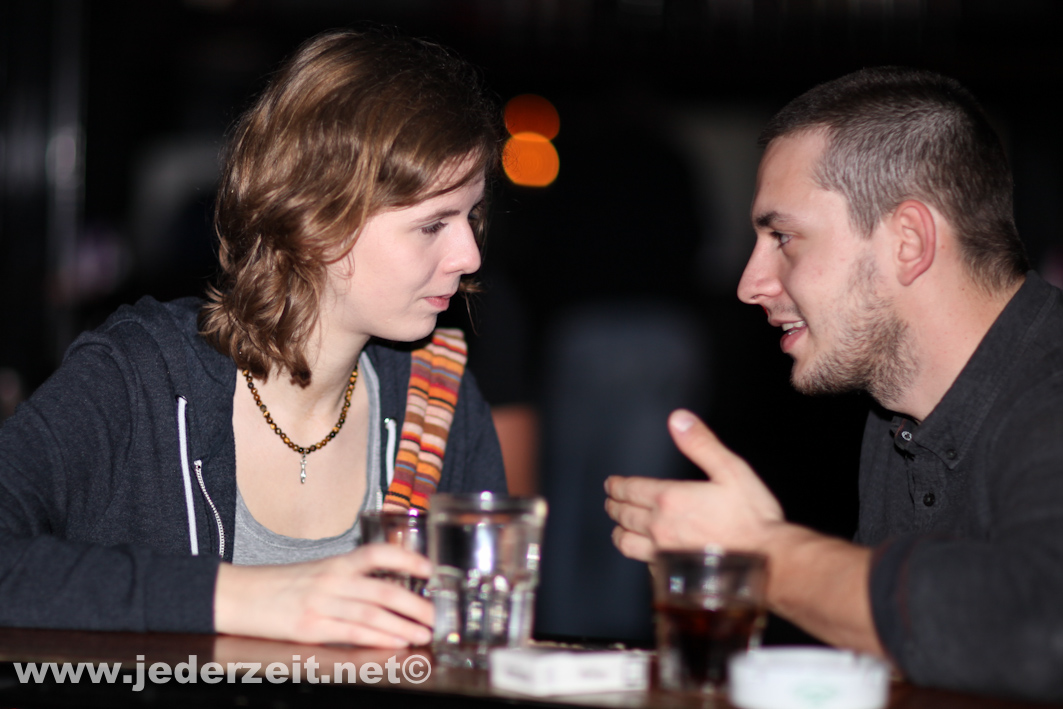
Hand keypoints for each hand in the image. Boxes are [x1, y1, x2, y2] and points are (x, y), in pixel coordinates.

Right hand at [215, 543, 433, 647]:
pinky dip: (377, 638)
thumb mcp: (317, 572)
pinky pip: (351, 633)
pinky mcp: (310, 629)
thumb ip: (349, 578)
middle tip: (439, 615)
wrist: (236, 595)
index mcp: (335, 563)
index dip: (407, 558)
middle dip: (416, 604)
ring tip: (424, 633)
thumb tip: (387, 589)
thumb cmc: (279, 585)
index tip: (430, 569)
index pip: (377, 553)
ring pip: (372, 613)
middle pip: (383, 589)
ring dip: (403, 625)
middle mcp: (331, 580)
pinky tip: (395, 643)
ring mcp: (321, 604)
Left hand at [605, 409, 784, 561]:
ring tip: (619, 528)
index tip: (612, 484)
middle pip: (624, 514)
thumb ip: (701, 444)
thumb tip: (679, 420)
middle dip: (615, 505)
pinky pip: (643, 564)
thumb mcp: (730, 470)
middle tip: (612, 502)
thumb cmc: (753, 519)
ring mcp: (663, 553)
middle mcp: (660, 527)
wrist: (768, 561)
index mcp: (670, 499)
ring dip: (619, 531)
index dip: (617, 485)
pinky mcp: (672, 574)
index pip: (630, 489)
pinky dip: (638, 555)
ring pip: (626, 542)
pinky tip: (644, 553)